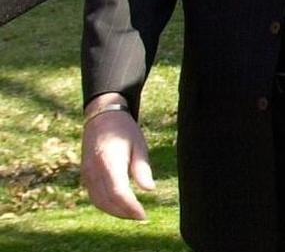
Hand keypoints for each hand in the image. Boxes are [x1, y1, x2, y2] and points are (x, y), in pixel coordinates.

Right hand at [80, 99, 153, 219]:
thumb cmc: (124, 130)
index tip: (143, 214)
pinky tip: (119, 206)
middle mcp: (94, 170)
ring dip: (115, 212)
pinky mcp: (85, 175)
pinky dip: (106, 205)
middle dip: (124, 212)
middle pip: (107, 200)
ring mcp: (87, 173)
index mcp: (109, 161)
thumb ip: (142, 168)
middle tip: (141, 217)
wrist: (101, 117)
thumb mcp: (139, 144)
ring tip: (132, 214)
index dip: (130, 207)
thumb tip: (149, 189)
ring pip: (98, 201)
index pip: (118, 191)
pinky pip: (94, 196)